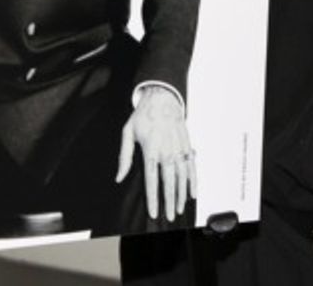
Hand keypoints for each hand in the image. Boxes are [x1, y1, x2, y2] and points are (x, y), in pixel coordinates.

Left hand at [116, 86, 195, 221]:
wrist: (162, 96)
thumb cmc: (144, 114)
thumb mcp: (128, 132)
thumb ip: (124, 157)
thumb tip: (119, 177)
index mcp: (151, 148)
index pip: (152, 179)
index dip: (153, 197)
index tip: (154, 212)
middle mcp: (166, 149)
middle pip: (170, 181)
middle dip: (170, 201)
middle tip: (170, 216)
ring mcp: (178, 147)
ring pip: (182, 175)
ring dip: (182, 194)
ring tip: (180, 208)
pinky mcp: (186, 144)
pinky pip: (192, 165)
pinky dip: (194, 180)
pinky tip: (193, 192)